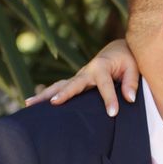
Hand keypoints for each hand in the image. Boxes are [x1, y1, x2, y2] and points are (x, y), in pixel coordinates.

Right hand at [25, 39, 139, 116]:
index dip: (109, 99)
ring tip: (28, 104)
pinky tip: (32, 105)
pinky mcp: (76, 82)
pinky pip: (60, 88)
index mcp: (102, 66)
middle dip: (64, 93)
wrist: (118, 50)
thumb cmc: (127, 58)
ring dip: (45, 94)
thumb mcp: (134, 67)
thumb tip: (129, 99)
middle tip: (54, 103)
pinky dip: (47, 95)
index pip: (105, 85)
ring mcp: (79, 77)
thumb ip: (131, 82)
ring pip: (60, 85)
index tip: (113, 113)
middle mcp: (87, 71)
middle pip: (73, 83)